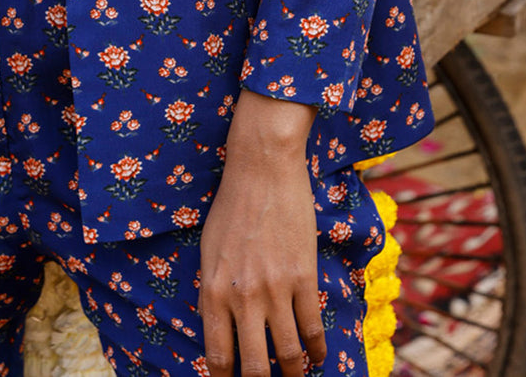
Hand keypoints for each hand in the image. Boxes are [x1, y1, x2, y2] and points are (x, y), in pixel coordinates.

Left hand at [199, 92, 322, 376]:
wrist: (262, 168)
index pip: (218, 358)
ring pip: (288, 354)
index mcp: (213, 292)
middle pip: (253, 367)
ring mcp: (275, 289)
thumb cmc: (230, 207)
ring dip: (294, 374)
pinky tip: (317, 356)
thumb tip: (219, 330)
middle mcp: (242, 297)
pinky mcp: (303, 277)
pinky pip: (312, 327)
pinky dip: (317, 349)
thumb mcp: (208, 252)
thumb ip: (212, 293)